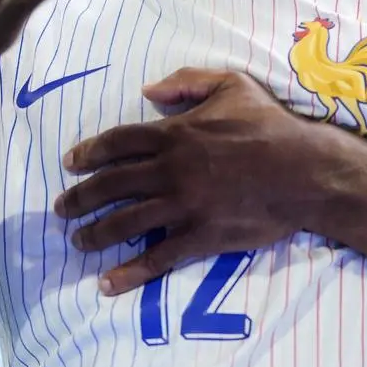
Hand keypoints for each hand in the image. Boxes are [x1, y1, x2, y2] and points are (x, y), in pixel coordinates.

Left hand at [53, 68, 305, 295]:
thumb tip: (148, 90)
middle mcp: (171, 169)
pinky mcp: (201, 236)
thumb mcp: (232, 84)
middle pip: (112, 184)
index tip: (70, 162)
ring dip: (96, 233)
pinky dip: (130, 272)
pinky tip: (108, 283)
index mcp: (176, 132)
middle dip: (80, 197)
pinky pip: (158, 257)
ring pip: (126, 222)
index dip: (90, 152)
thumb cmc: (271, 124)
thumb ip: (187, 83)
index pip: (119, 141)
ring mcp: (184, 205)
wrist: (305, 171)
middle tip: (61, 208)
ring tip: (78, 241)